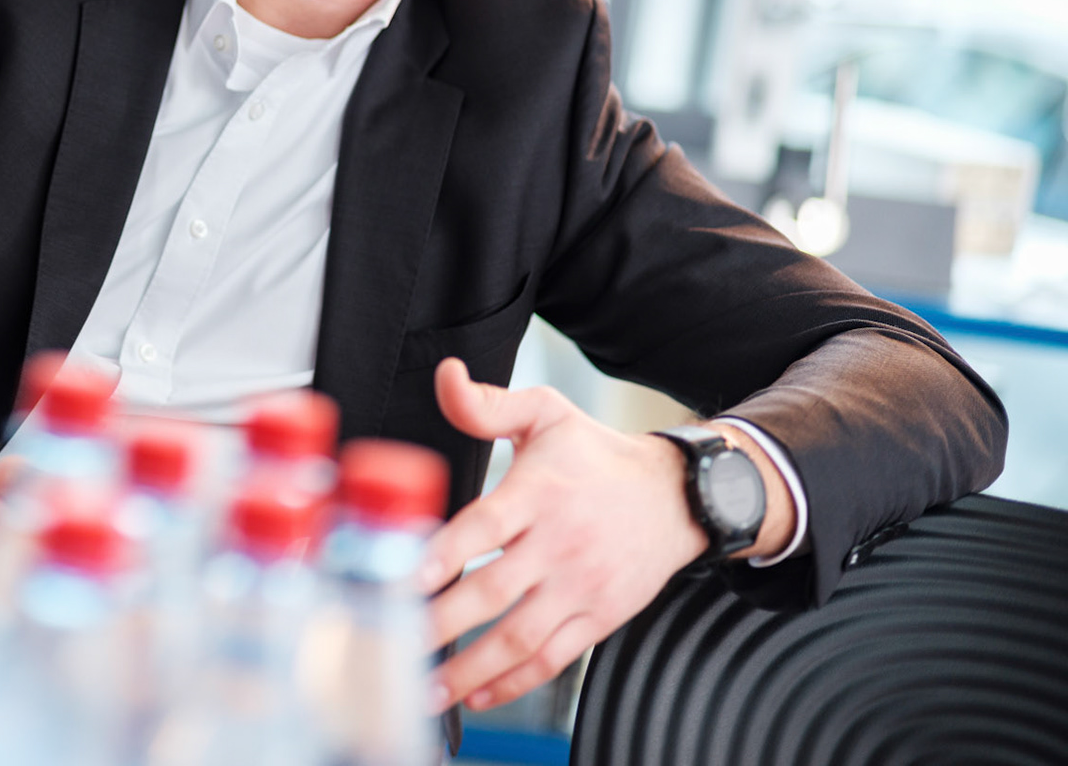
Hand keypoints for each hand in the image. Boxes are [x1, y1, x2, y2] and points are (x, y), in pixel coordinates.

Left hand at [420, 358, 708, 713]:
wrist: (676, 496)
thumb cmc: (595, 454)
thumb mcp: (545, 414)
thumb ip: (487, 403)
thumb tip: (445, 375)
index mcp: (539, 491)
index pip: (485, 526)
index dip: (445, 554)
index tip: (404, 578)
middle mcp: (559, 543)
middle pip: (493, 592)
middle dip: (440, 623)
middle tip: (393, 642)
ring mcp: (580, 586)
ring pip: (519, 638)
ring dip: (468, 668)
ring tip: (424, 689)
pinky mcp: (598, 617)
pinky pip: (552, 659)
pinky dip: (513, 682)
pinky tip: (476, 694)